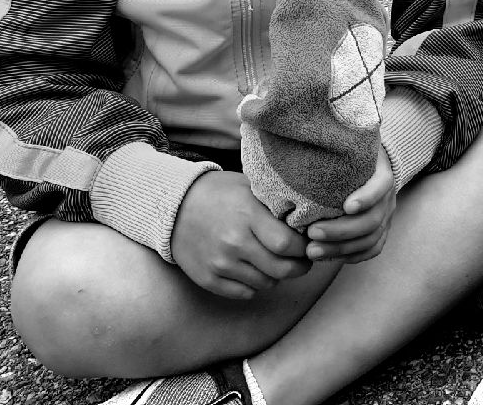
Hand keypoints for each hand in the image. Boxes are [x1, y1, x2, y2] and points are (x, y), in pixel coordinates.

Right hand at [170, 170, 310, 299]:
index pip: (287, 243)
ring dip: (277, 276)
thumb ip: (275, 207)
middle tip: (303, 261)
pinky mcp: (208, 280)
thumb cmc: (219, 194)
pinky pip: (245, 293)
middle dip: (299, 267)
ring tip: (277, 262)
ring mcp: (220, 264)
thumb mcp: (249, 188)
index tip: (309, 244)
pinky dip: (255, 285)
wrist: (173, 207)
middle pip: (281, 269)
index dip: (304, 248)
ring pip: (265, 284)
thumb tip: (307, 224)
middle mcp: (233, 242)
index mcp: (247, 215)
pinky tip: (255, 269)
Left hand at [306, 145, 395, 263]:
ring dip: (341, 249)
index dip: (367, 197)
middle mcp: (388, 197)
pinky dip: (352, 256)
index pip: (381, 185)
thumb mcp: (347, 146)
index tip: (346, 206)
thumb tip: (301, 138)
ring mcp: (386, 215)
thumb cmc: (350, 153)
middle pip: (372, 219)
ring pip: (370, 239)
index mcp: (381, 172)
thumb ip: (332, 146)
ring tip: (311, 250)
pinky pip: (373, 248)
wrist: (371, 163)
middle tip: (312, 233)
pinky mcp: (382, 230)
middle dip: (341, 230)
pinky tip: (328, 258)